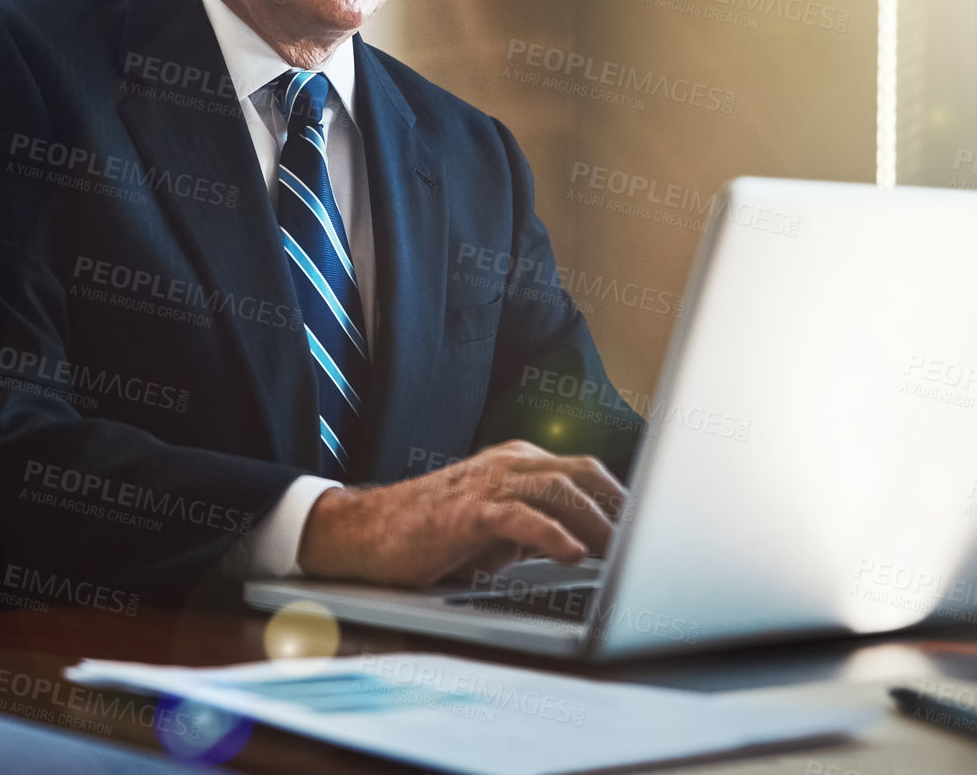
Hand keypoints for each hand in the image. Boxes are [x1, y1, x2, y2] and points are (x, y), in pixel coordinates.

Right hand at [295, 439, 626, 586]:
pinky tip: (574, 554)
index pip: (584, 472)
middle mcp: (505, 465)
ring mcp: (485, 484)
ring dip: (595, 522)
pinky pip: (517, 515)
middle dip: (619, 507)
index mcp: (516, 464)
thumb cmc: (432, 534)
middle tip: (646, 542)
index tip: (653, 529)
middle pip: (580, 473)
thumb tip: (593, 546)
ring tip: (620, 553)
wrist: (365, 533)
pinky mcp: (465, 512)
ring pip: (557, 490)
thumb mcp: (496, 529)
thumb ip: (540, 527)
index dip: (621, 500)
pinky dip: (551, 533)